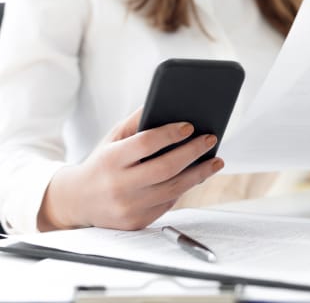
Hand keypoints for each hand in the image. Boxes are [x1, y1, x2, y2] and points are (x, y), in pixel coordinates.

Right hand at [37, 108, 224, 230]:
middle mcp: (118, 185)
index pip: (145, 143)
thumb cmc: (102, 163)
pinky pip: (169, 203)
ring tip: (216, 161)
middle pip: (166, 168)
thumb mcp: (113, 139)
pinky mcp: (137, 222)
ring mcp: (128, 207)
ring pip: (173, 189)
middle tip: (210, 139)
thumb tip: (168, 103)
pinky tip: (198, 176)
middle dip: (193, 152)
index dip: (170, 134)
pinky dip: (185, 188)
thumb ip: (138, 121)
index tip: (190, 126)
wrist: (77, 201)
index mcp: (110, 160)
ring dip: (199, 173)